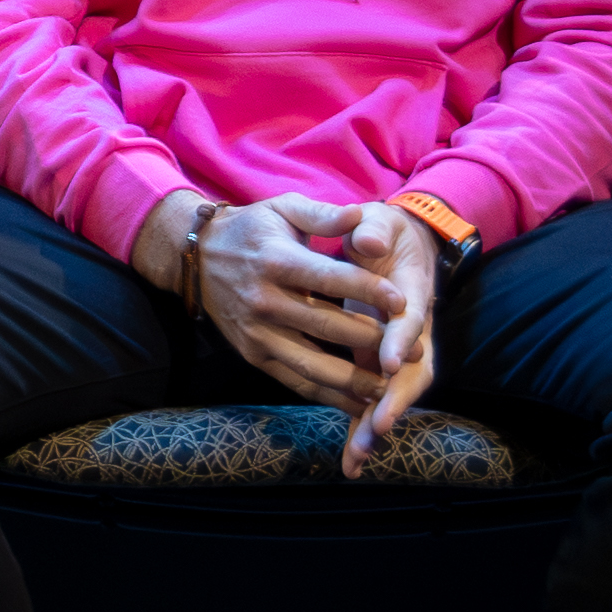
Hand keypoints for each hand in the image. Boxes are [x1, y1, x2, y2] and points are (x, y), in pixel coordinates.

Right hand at [144, 190, 423, 428]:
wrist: (197, 257)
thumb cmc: (252, 229)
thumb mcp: (284, 209)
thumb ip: (324, 215)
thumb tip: (361, 214)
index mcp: (276, 261)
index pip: (330, 278)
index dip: (368, 290)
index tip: (402, 302)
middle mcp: (264, 300)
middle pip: (327, 326)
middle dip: (373, 340)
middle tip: (414, 350)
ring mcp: (257, 332)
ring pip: (313, 364)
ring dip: (354, 380)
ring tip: (390, 387)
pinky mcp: (253, 354)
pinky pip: (295, 381)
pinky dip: (328, 395)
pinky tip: (358, 402)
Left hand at [327, 204, 441, 467]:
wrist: (397, 242)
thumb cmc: (382, 231)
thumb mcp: (380, 220)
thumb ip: (372, 229)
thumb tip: (368, 242)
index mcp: (413, 292)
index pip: (410, 320)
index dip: (400, 342)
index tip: (387, 362)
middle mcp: (414, 329)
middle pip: (413, 373)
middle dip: (395, 402)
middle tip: (377, 428)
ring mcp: (402, 351)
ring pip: (396, 393)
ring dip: (378, 425)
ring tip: (359, 456)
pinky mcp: (383, 364)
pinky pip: (377, 399)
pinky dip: (366, 427)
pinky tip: (353, 459)